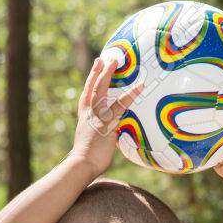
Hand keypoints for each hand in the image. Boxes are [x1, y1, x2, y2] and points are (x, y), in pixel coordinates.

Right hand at [69, 55, 142, 176]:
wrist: (81, 165)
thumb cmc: (86, 161)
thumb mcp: (91, 145)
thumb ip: (101, 137)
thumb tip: (110, 139)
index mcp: (83, 118)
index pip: (86, 96)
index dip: (90, 81)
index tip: (95, 69)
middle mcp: (88, 114)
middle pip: (91, 87)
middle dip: (97, 72)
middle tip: (103, 58)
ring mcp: (96, 117)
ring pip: (100, 90)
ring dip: (107, 74)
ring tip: (114, 62)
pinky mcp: (107, 123)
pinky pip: (120, 105)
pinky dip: (131, 95)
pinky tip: (140, 85)